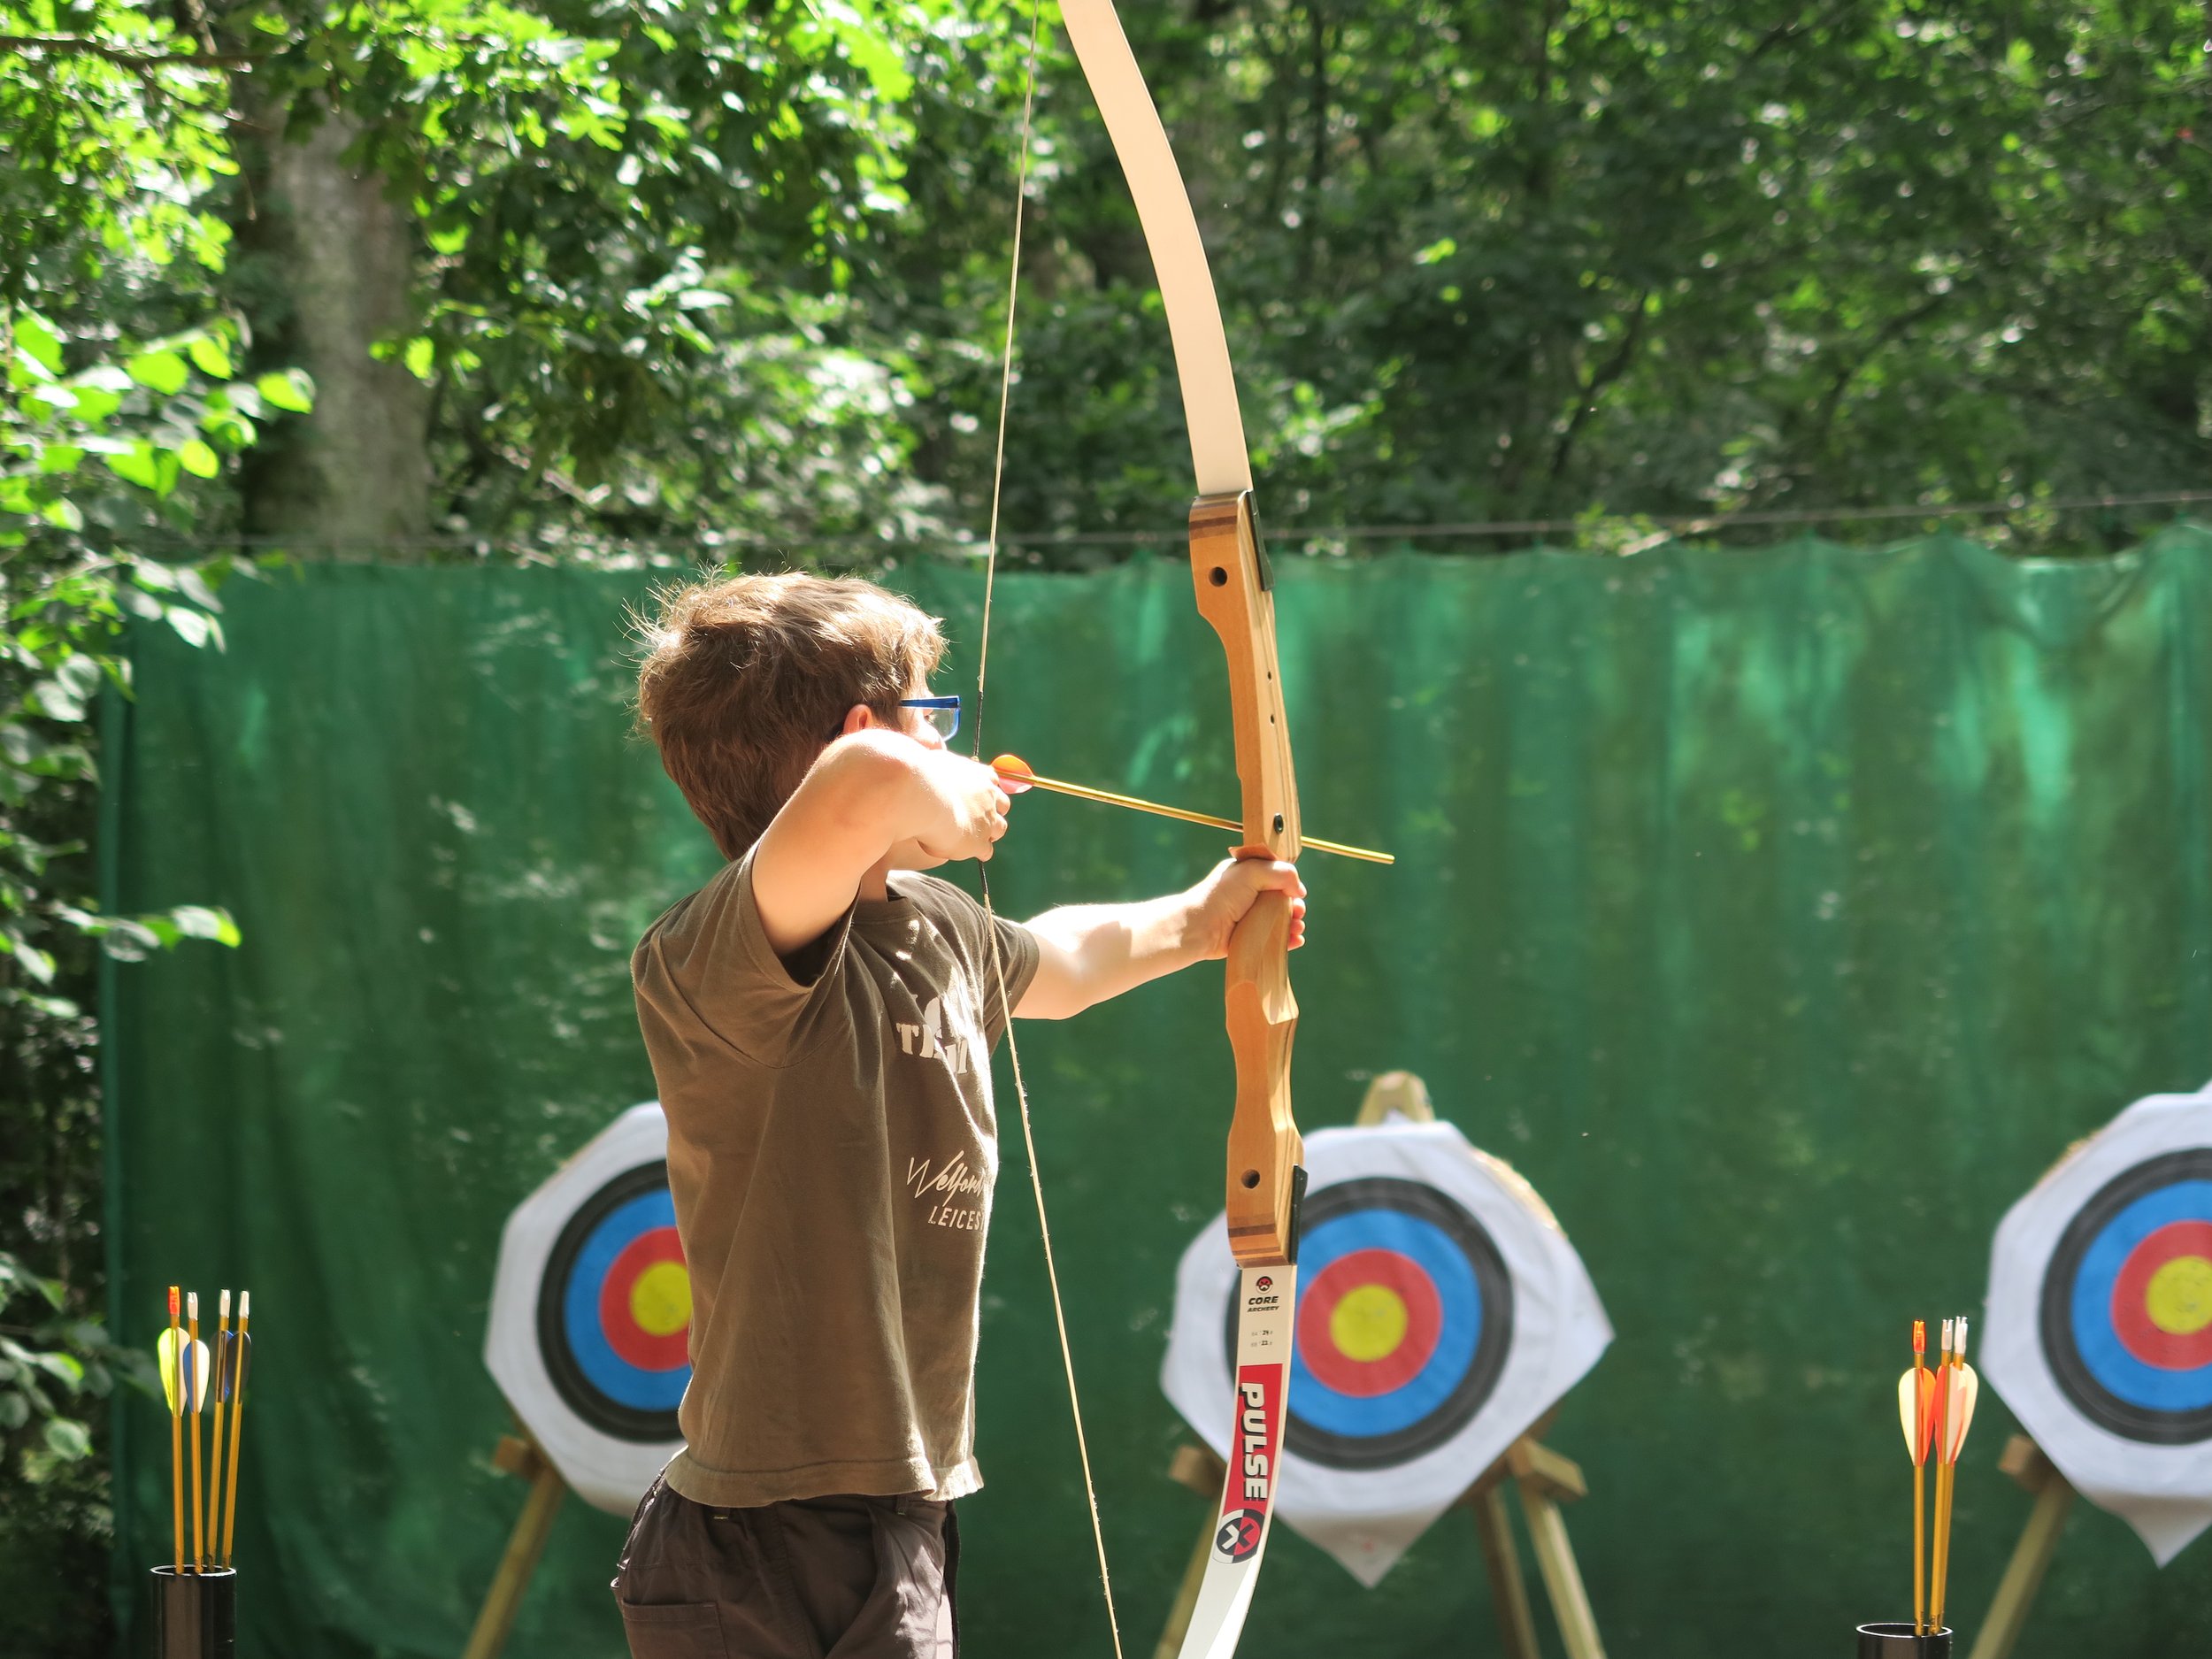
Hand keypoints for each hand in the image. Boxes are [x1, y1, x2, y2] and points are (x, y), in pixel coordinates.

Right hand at [911, 749, 1011, 863]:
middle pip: (1003, 805)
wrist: (919, 796)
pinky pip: (986, 851)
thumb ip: (946, 763)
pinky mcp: (978, 842)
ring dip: (989, 832)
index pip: (993, 780)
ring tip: (973, 836)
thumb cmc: (922, 775)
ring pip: (1000, 829)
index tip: (976, 795)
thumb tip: (938, 756)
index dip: (986, 790)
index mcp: (980, 774)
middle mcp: (989, 796)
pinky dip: (977, 851)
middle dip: (993, 811)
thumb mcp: (937, 760)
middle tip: (977, 817)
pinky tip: (962, 850)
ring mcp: (987, 820)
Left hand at [1185, 857, 1306, 958]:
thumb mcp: (1252, 871)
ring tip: (1297, 928)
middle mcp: (1248, 894)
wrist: (1199, 927)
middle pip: (1281, 899)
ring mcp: (1248, 917)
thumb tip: (1299, 890)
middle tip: (1298, 912)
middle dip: (1295, 906)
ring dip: (1294, 923)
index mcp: (1247, 874)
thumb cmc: (1221, 895)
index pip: (1276, 875)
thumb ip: (1281, 873)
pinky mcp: (1249, 937)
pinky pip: (1273, 938)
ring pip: (1280, 920)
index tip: (1297, 892)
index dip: (1290, 883)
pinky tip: (1296, 940)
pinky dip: (1287, 940)